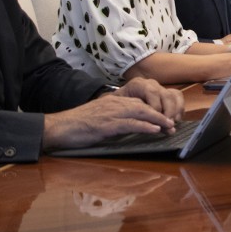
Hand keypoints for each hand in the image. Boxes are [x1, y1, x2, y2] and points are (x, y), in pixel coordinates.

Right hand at [42, 81, 184, 150]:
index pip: (139, 103)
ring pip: (140, 112)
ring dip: (158, 120)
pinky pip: (129, 123)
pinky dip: (144, 126)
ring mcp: (110, 113)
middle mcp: (114, 104)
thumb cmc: (76, 126)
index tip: (166, 119)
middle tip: (173, 124)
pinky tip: (154, 130)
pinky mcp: (105, 125)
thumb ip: (116, 121)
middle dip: (161, 114)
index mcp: (113, 102)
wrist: (57, 128)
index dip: (155, 110)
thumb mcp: (100, 120)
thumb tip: (132, 129)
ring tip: (169, 127)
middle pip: (144, 105)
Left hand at [114, 77, 186, 120]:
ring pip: (174, 95)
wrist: (116, 104)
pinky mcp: (166, 94)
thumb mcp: (118, 109)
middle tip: (167, 125)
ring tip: (172, 124)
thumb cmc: (116, 108)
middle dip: (168, 112)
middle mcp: (151, 84)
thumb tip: (142, 123)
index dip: (156, 108)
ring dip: (175, 111)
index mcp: (138, 84)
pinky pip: (178, 98)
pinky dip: (180, 108)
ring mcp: (160, 88)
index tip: (157, 122)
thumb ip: (129, 113)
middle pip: (166, 95)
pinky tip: (177, 119)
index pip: (152, 93)